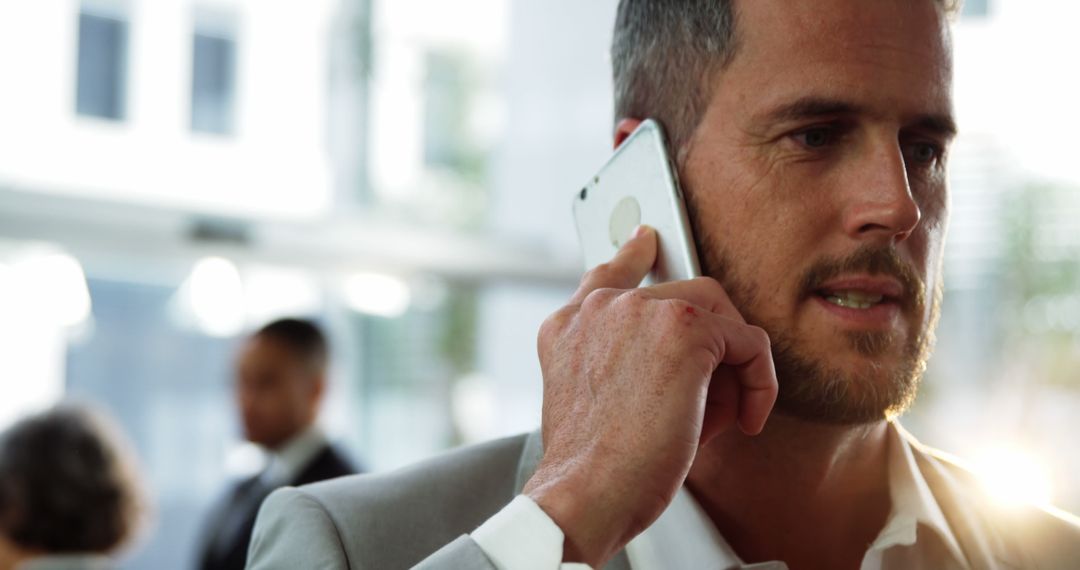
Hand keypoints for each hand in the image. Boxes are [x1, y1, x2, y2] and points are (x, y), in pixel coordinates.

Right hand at [522, 226, 777, 567]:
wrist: (586, 494)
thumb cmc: (594, 470)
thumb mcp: (597, 406)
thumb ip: (629, 364)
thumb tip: (706, 366)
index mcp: (568, 327)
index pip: (607, 275)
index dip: (633, 257)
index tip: (646, 242)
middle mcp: (600, 308)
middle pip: (682, 296)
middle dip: (709, 345)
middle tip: (715, 395)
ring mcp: (639, 310)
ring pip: (717, 312)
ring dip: (731, 363)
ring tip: (724, 414)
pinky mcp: (683, 328)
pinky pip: (747, 342)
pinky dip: (759, 382)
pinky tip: (747, 418)